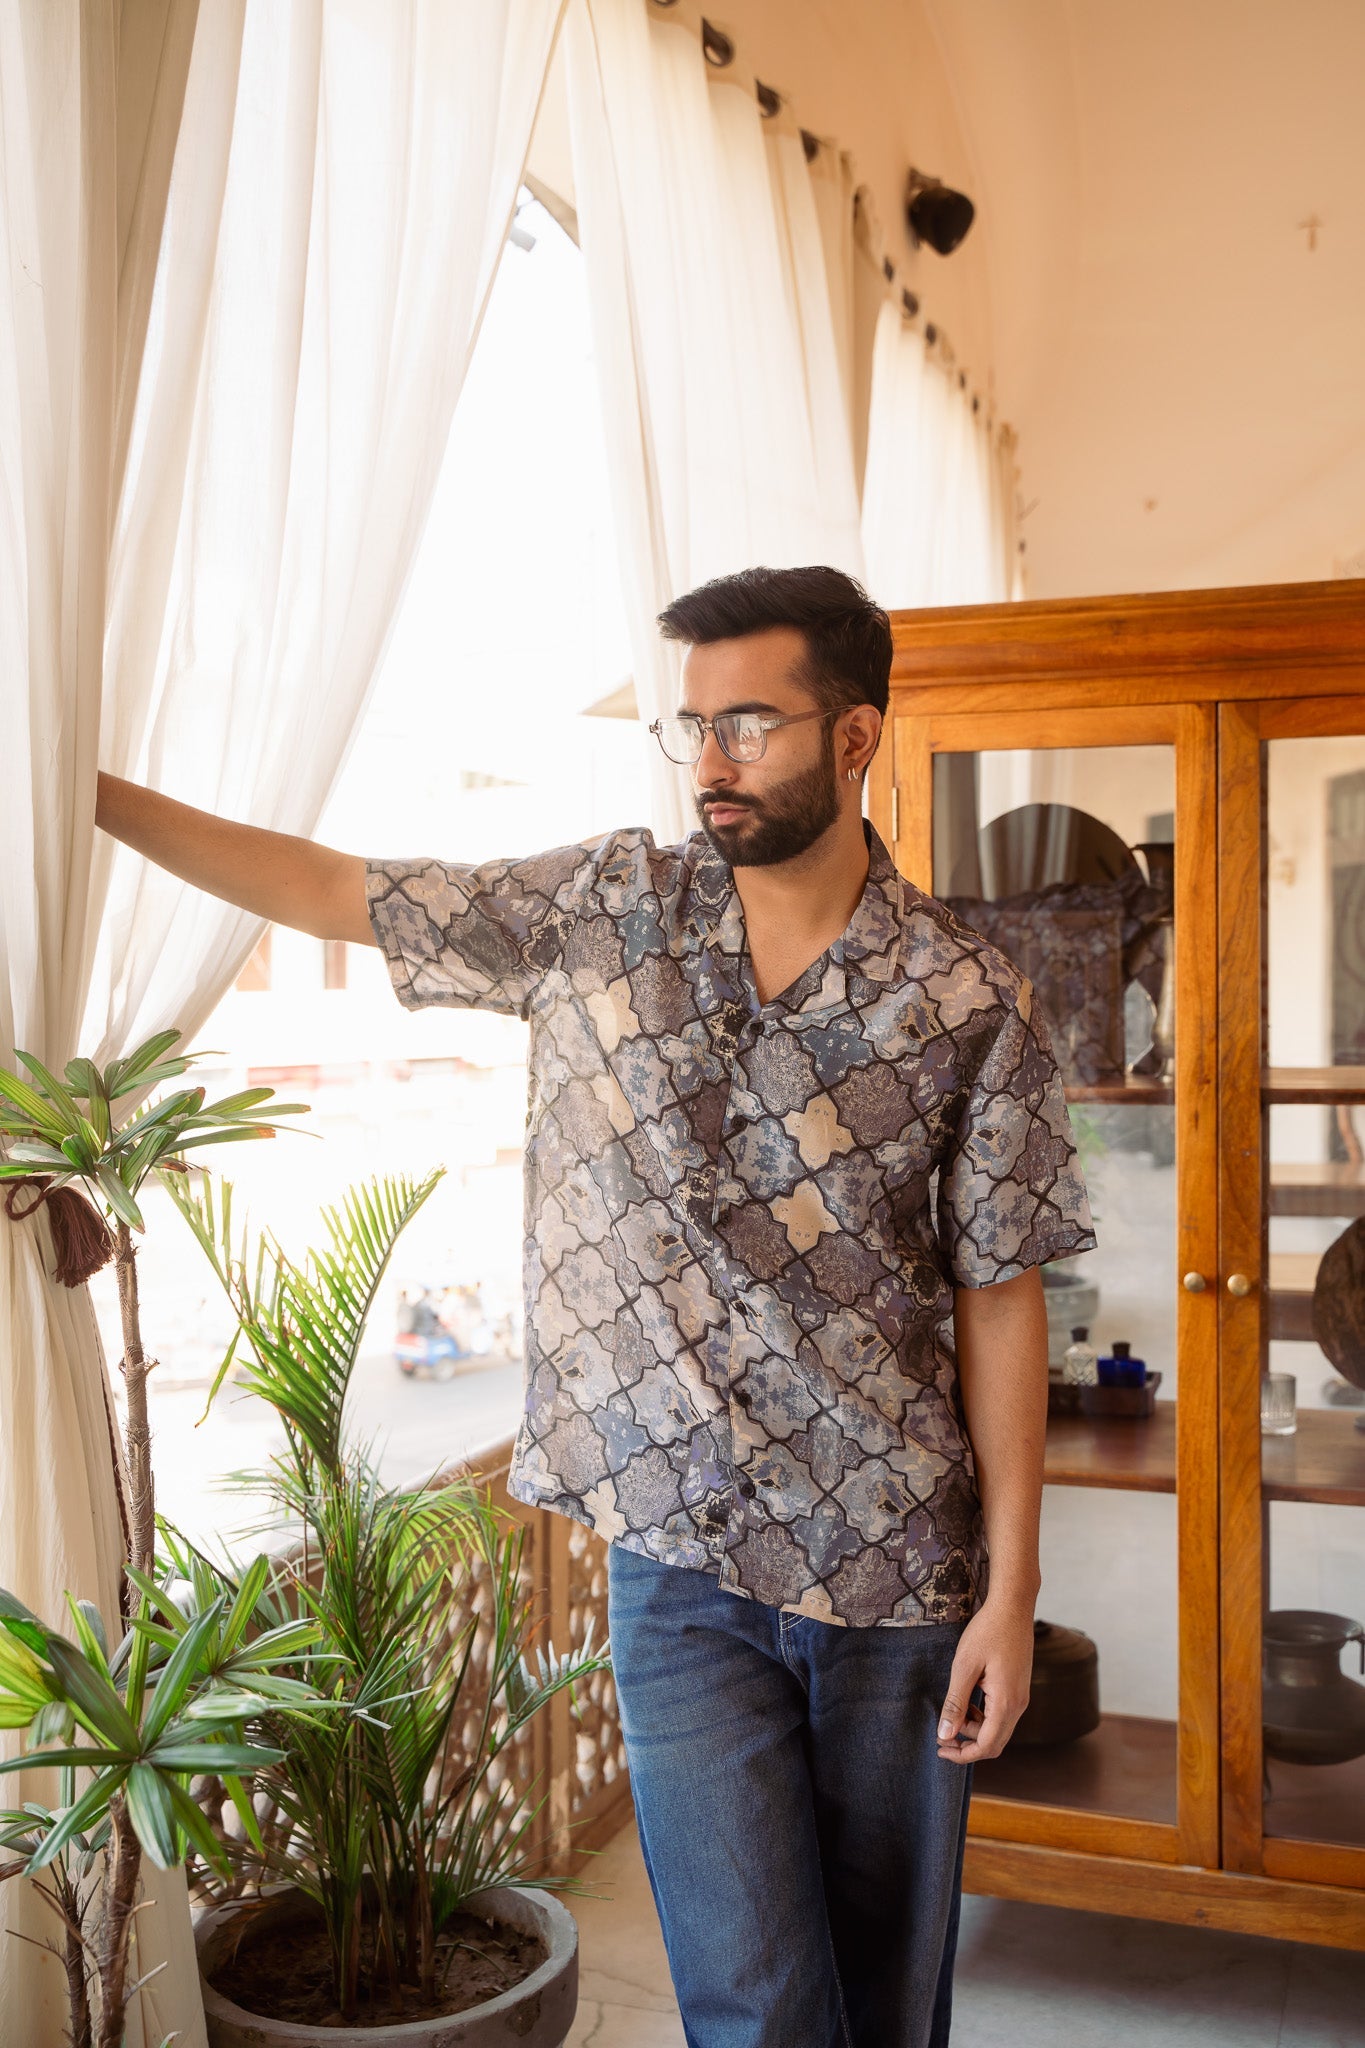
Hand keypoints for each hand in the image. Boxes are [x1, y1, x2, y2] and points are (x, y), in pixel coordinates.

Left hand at [936, 1598, 1034, 1764]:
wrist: (1013, 1607)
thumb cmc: (988, 1632)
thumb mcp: (964, 1666)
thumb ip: (955, 1703)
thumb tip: (945, 1734)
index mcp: (1006, 1703)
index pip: (986, 1746)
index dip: (963, 1754)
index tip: (940, 1748)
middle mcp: (1018, 1705)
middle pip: (994, 1743)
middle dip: (968, 1745)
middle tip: (942, 1737)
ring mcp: (1021, 1697)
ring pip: (998, 1730)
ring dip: (975, 1730)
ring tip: (953, 1713)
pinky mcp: (1019, 1689)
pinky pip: (1002, 1715)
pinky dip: (984, 1717)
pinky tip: (968, 1702)